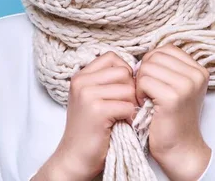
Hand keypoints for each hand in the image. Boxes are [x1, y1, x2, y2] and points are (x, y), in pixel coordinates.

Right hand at [52, 51, 137, 180]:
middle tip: (123, 107)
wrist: (75, 158)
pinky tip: (121, 124)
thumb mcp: (93, 98)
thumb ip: (108, 81)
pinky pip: (127, 106)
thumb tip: (139, 69)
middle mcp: (82, 81)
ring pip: (128, 89)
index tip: (121, 91)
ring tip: (121, 116)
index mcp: (81, 76)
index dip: (124, 72)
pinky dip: (129, 118)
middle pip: (124, 72)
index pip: (113, 57)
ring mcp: (87, 94)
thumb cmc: (90, 129)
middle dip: (130, 90)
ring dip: (131, 105)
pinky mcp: (96, 110)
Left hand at [135, 44, 211, 179]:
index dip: (153, 62)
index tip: (154, 81)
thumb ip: (168, 68)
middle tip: (147, 91)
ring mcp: (186, 85)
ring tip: (146, 98)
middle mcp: (196, 75)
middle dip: (145, 71)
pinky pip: (144, 81)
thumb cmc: (172, 118)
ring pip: (147, 67)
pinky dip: (138, 92)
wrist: (180, 149)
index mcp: (199, 70)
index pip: (166, 49)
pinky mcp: (172, 97)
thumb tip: (145, 56)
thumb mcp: (178, 88)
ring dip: (140, 82)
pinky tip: (144, 104)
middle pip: (156, 56)